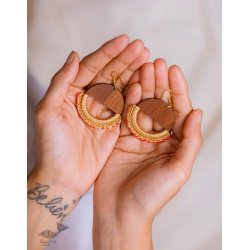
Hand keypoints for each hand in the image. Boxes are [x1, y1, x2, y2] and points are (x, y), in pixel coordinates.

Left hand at [29, 35, 149, 195]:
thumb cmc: (51, 147)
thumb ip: (60, 83)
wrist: (63, 177)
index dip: (107, 53)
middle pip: (108, 74)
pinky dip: (136, 96)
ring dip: (133, 74)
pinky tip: (145, 83)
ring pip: (120, 88)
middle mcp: (87, 99)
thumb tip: (74, 55)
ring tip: (148, 60)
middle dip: (125, 60)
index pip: (91, 66)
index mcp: (70, 92)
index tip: (125, 40)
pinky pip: (126, 108)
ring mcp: (102, 112)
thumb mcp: (47, 112)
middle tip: (142, 47)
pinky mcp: (113, 126)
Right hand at [93, 59, 202, 248]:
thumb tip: (198, 113)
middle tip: (156, 62)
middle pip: (160, 105)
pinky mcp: (120, 138)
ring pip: (142, 106)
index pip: (178, 112)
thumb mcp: (178, 171)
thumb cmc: (151, 196)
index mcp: (174, 144)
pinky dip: (128, 100)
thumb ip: (190, 142)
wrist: (120, 211)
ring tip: (143, 66)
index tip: (173, 69)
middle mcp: (157, 138)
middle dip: (159, 83)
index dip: (177, 90)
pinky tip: (131, 84)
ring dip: (144, 86)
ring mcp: (137, 136)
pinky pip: (125, 115)